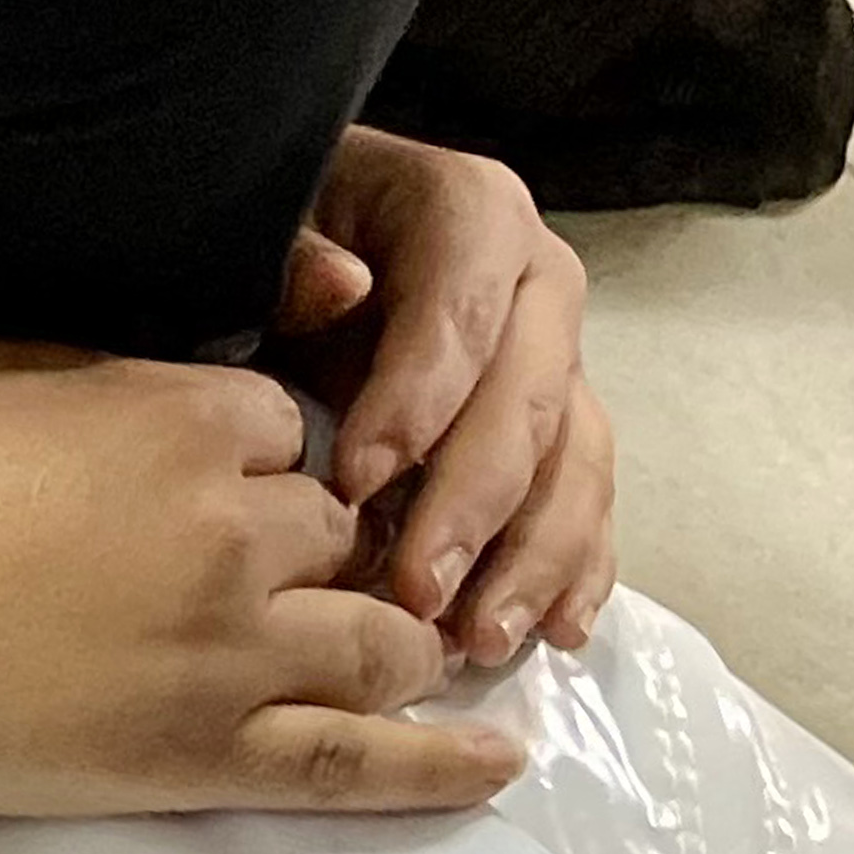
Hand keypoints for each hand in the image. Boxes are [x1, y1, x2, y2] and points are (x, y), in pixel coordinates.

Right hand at [0, 345, 520, 819]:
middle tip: (263, 575)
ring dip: (391, 636)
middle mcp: (240, 529)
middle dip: (320, 548)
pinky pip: (361, 764)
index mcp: (183, 416)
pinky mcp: (207, 756)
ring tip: (386, 650)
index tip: (203, 482)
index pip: (290, 424)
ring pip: (386, 638)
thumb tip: (166, 385)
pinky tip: (501, 757)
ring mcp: (235, 652)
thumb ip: (102, 368)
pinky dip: (444, 765)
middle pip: (347, 531)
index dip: (253, 455)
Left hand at [268, 127, 614, 669]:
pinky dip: (573, 570)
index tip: (356, 481)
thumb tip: (342, 284)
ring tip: (479, 639)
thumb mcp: (268, 229)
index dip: (417, 397)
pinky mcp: (564, 428)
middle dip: (472, 507)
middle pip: (524, 401)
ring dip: (531, 561)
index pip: (460, 309)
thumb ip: (293, 256)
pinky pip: (585, 501)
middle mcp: (537, 284)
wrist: (310, 246)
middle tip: (416, 594)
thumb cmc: (279, 240)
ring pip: (571, 464)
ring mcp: (560, 360)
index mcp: (472, 214)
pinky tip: (552, 633)